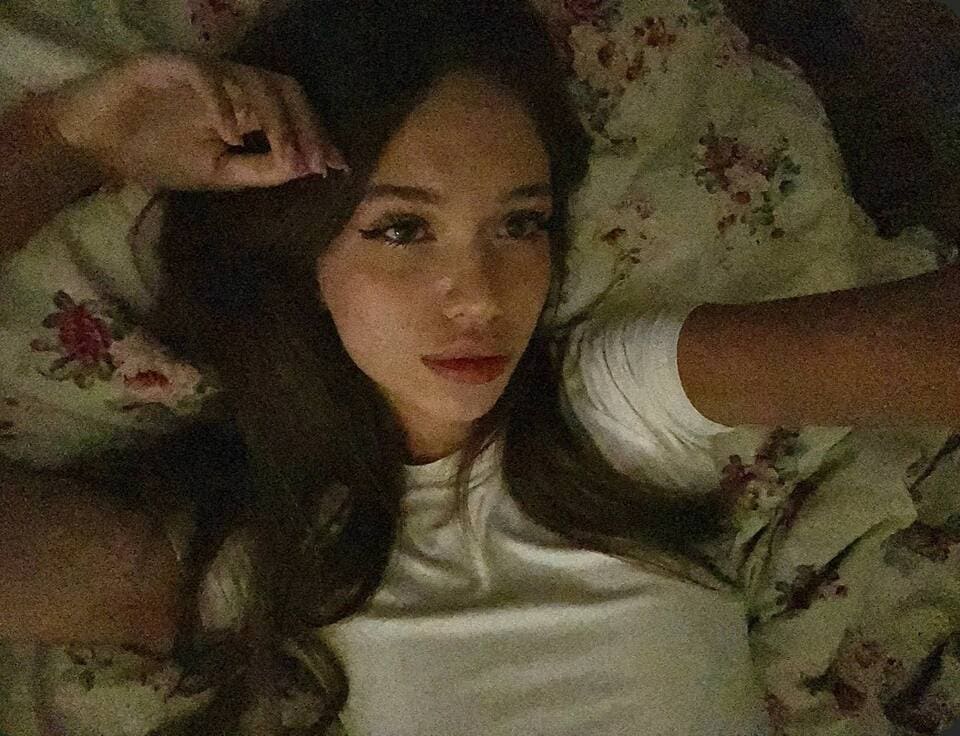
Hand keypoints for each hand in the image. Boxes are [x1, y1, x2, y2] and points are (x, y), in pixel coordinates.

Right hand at [42, 51, 348, 190]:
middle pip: (282, 86)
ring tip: (284, 154)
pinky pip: (204, 76)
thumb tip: (305, 168)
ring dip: (275, 118)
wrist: (93, 145)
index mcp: (242, 106)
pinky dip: (222, 104)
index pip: (291, 109)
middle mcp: (228, 83)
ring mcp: (200, 72)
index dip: (316, 134)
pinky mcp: (167, 66)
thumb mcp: (216, 173)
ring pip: (251, 79)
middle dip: (304, 124)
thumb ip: (259, 169)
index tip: (334, 166)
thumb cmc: (153, 155)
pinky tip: (230, 135)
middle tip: (314, 161)